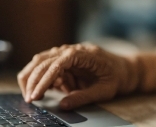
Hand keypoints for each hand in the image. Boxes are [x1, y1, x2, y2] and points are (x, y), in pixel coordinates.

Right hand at [17, 43, 136, 109]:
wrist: (126, 69)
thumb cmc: (118, 77)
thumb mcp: (104, 91)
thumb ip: (83, 97)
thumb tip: (63, 105)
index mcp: (83, 54)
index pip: (57, 63)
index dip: (44, 79)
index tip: (36, 95)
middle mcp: (72, 50)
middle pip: (43, 60)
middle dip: (32, 79)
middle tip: (29, 99)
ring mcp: (67, 54)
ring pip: (41, 61)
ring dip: (34, 78)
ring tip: (33, 96)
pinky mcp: (65, 61)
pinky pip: (48, 68)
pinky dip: (43, 79)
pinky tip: (49, 91)